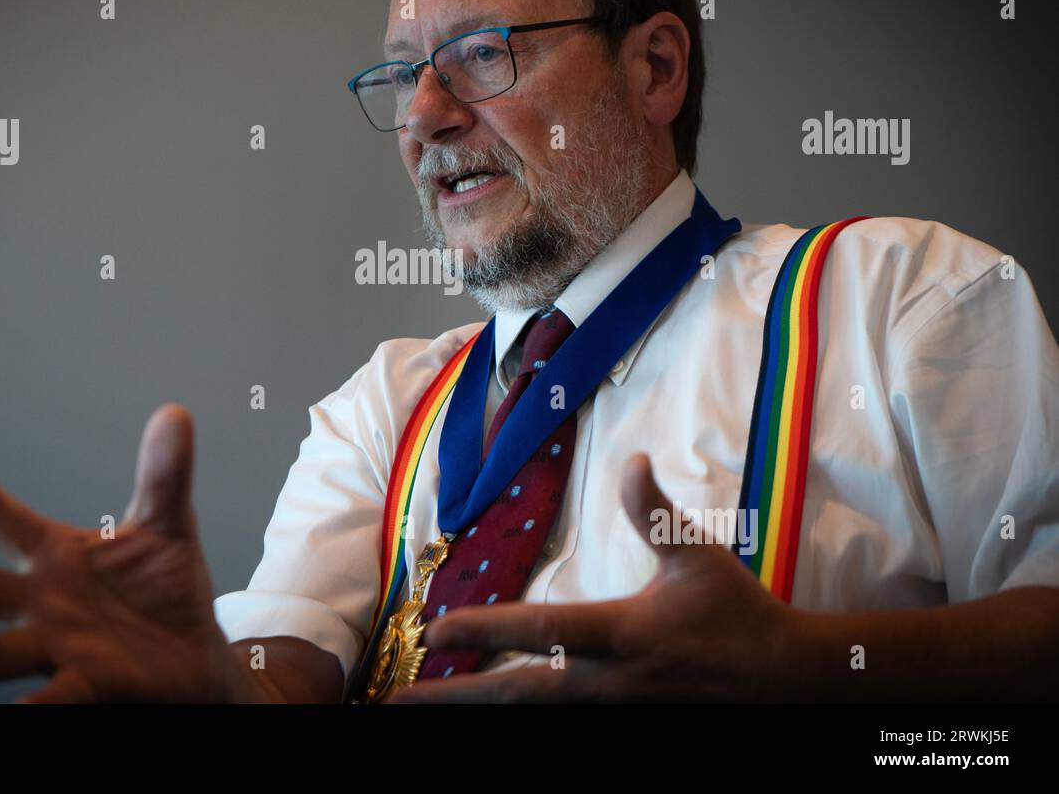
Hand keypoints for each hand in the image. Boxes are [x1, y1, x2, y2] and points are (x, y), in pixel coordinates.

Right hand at [0, 404, 274, 701]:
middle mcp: (40, 604)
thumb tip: (175, 412)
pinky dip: (37, 705)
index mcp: (53, 556)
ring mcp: (57, 648)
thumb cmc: (164, 589)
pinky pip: (57, 699)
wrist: (194, 658)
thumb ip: (164, 475)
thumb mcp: (166, 525)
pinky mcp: (89, 687)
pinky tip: (16, 710)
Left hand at [389, 453, 815, 701]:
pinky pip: (564, 730)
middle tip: (401, 700)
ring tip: (429, 708)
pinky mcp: (628, 727)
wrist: (789, 682)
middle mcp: (612, 683)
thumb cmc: (740, 613)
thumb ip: (656, 513)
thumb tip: (633, 461)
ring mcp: (618, 713)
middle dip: (457, 698)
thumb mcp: (699, 558)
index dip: (485, 629)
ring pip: (535, 720)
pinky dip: (522, 722)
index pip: (542, 631)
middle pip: (521, 695)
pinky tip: (490, 716)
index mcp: (624, 634)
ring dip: (480, 714)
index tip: (435, 627)